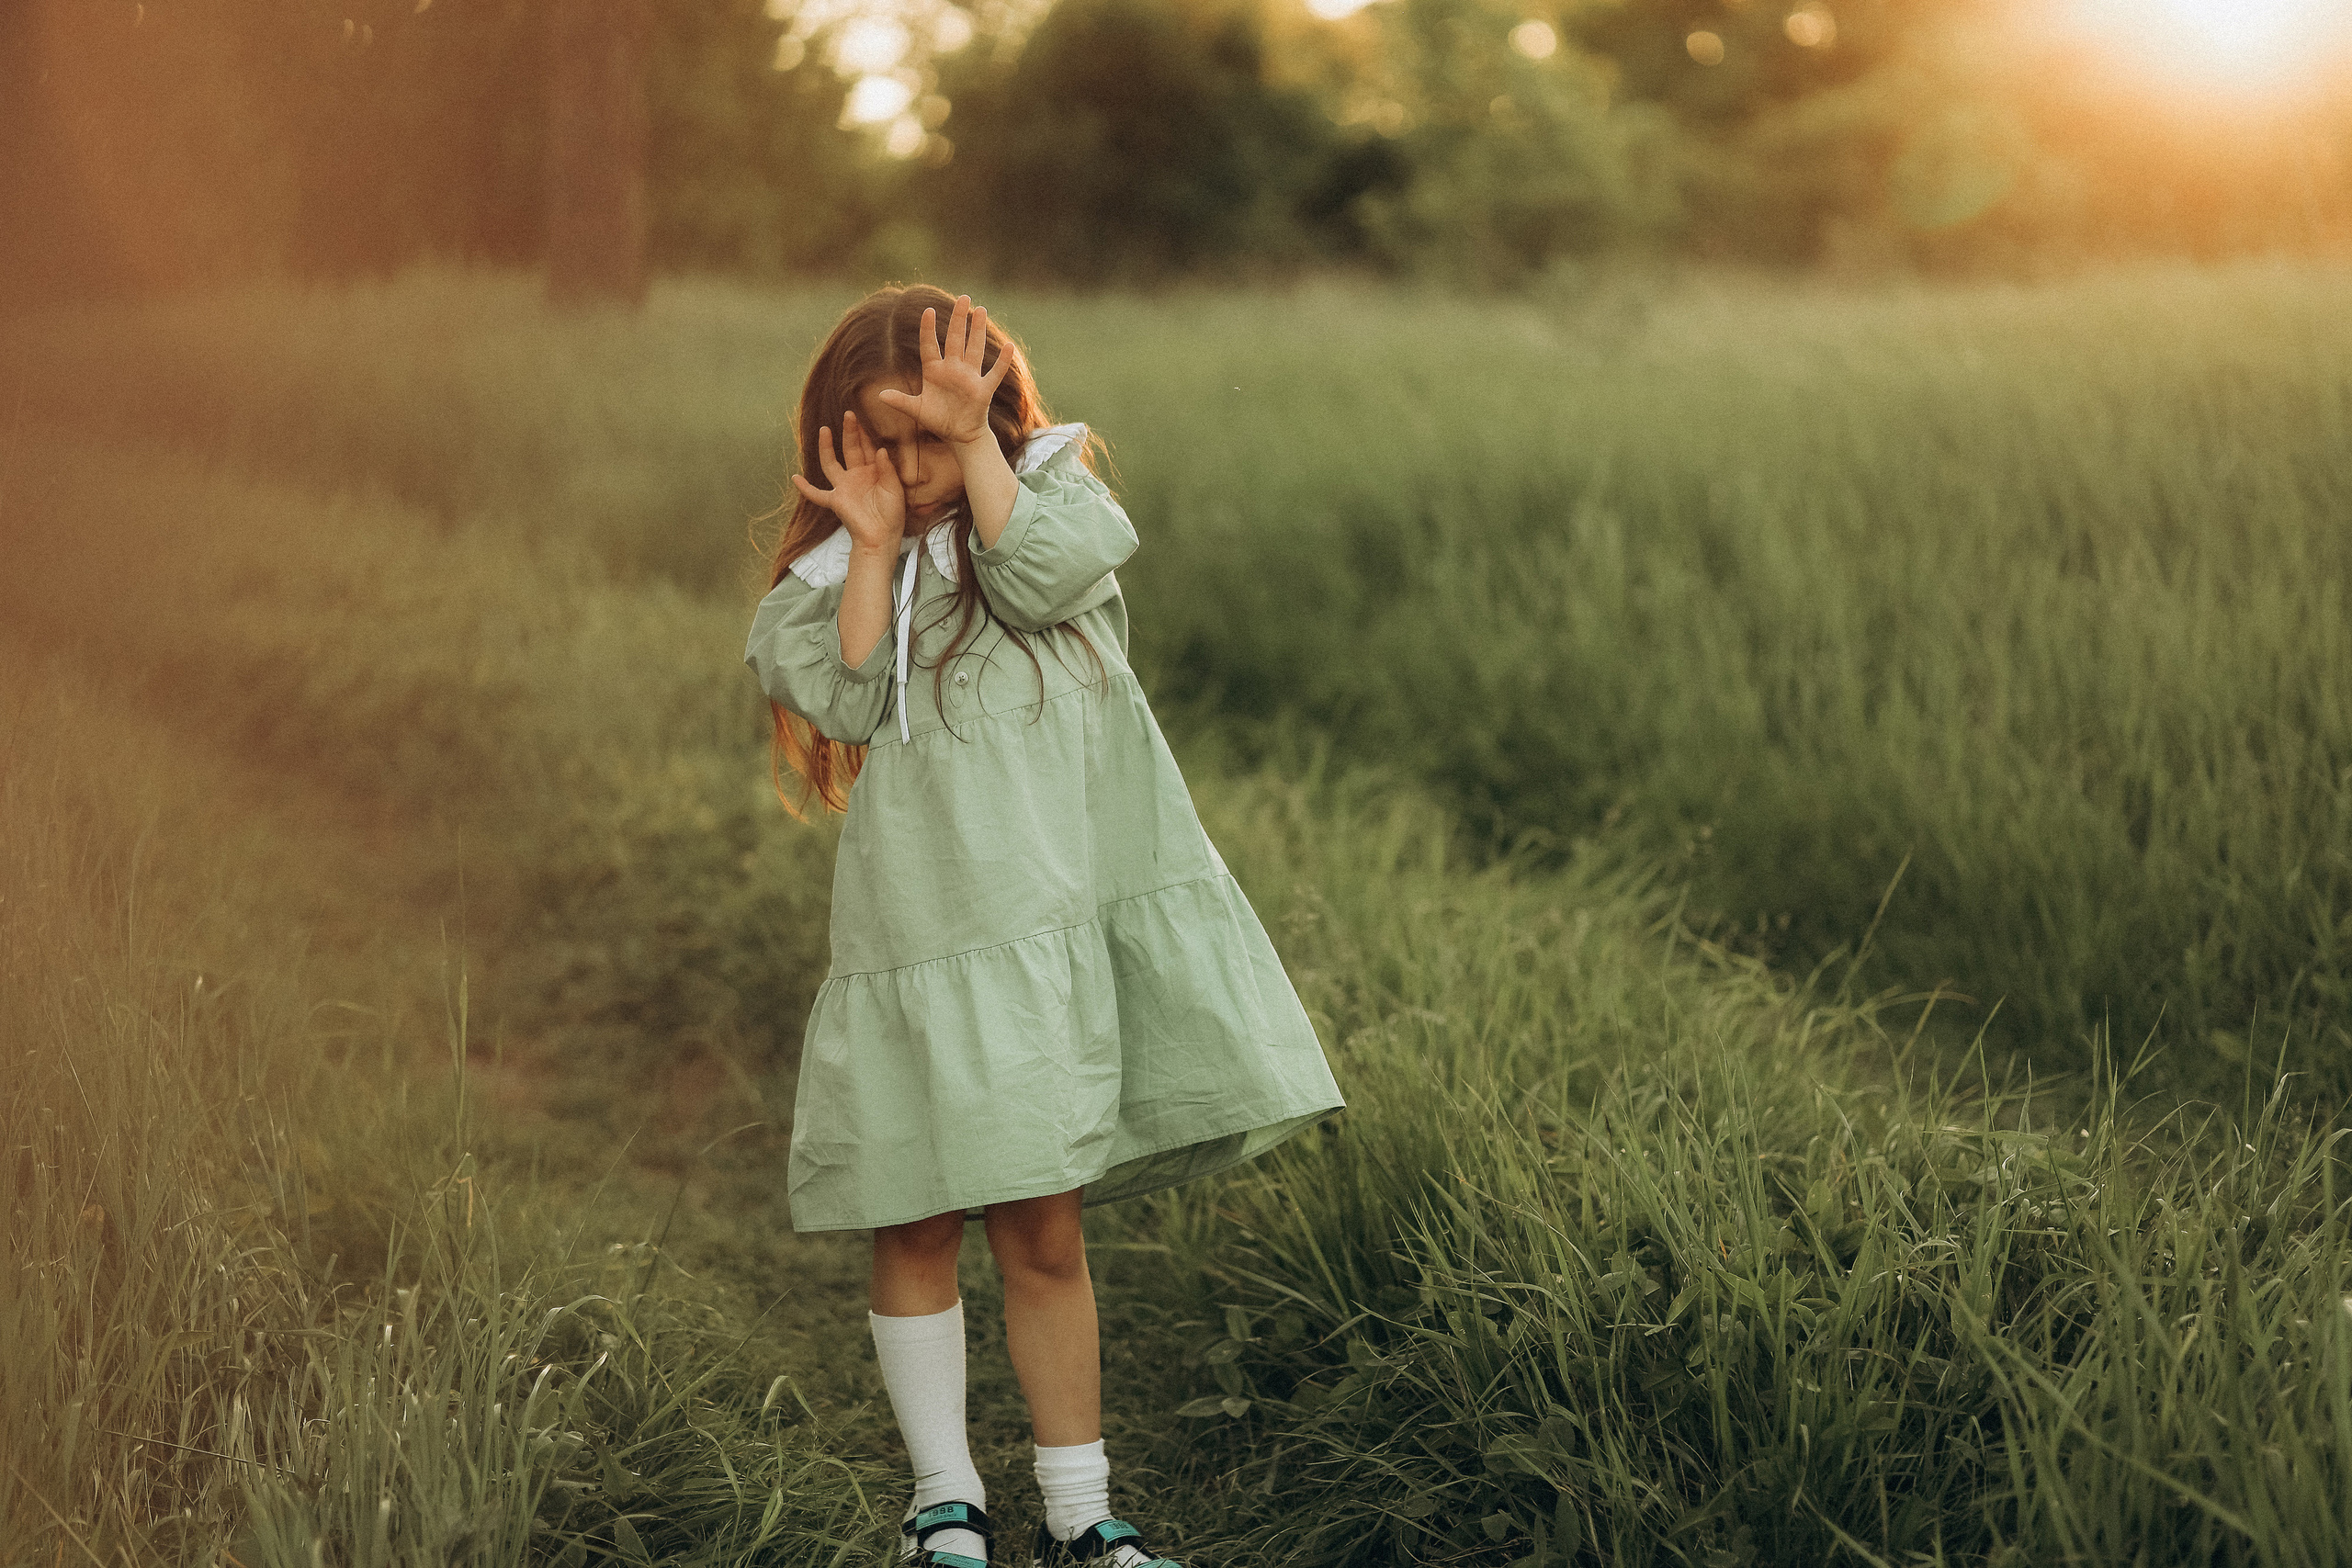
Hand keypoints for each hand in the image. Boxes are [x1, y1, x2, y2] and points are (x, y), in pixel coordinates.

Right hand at [791, 410, 905, 552]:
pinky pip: (817, 494)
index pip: (868, 448)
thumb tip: (880, 449)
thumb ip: (887, 469)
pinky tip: (794, 478)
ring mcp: (844, 487)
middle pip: (850, 449)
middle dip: (849, 432)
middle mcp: (856, 476)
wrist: (881, 537)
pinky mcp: (835, 501)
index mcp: (873, 472)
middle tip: (849, 414)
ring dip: (827, 447)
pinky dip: (806, 488)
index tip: (864, 416)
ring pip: (831, 463)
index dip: (865, 433)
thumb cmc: (892, 514)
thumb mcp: (894, 489)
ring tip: (824, 430)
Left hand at [874, 295, 1010, 448]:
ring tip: (981, 310)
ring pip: (974, 349)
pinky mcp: (983, 390)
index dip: (928, 329)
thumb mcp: (917, 411)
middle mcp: (953, 369)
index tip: (927, 310)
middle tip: (963, 298)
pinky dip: (1002, 362)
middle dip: (959, 319)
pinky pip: (994, 373)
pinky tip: (1009, 347)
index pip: (929, 345)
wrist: (959, 435)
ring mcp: (969, 378)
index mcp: (934, 371)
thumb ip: (901, 401)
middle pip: (955, 339)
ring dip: (978, 330)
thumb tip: (881, 396)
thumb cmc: (938, 420)